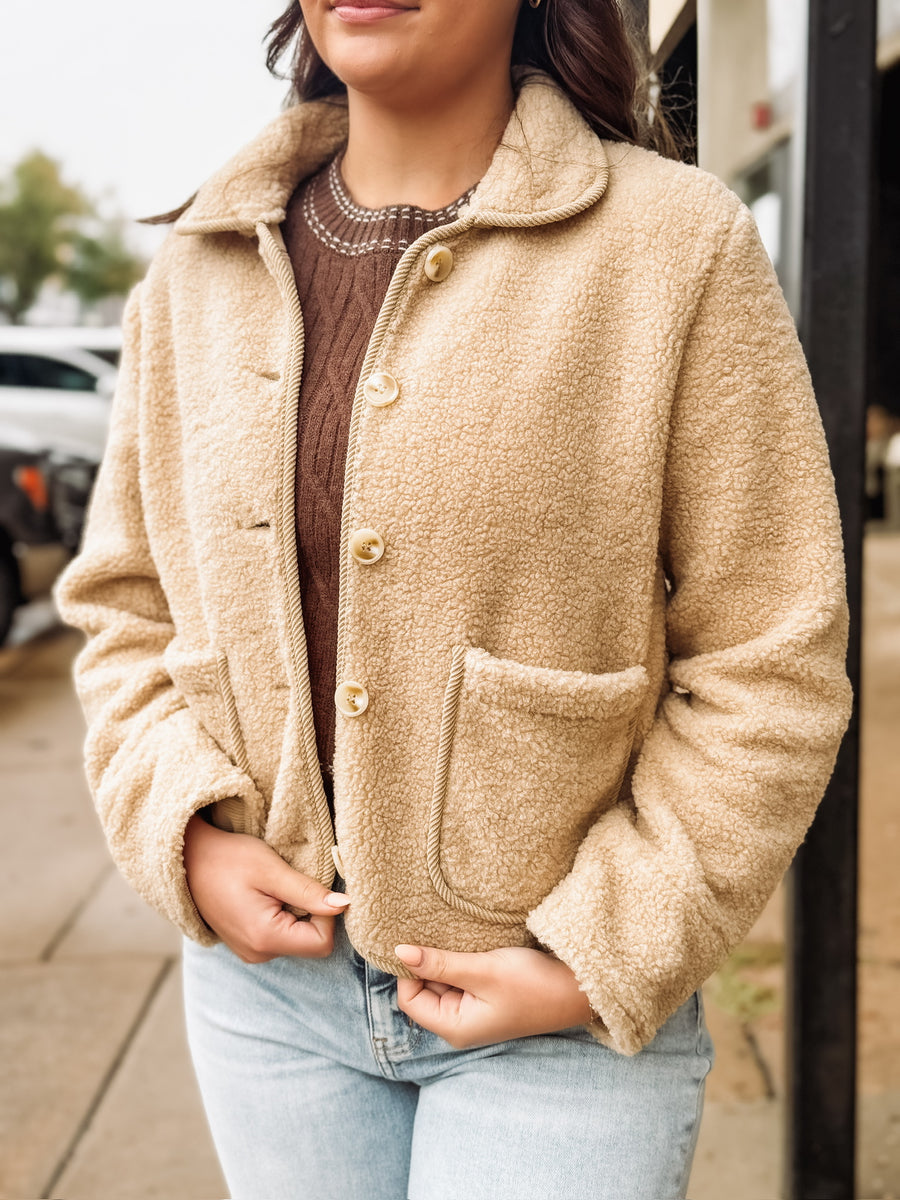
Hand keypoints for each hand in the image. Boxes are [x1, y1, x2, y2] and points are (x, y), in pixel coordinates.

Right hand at [182, 813, 349, 962]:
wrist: (187, 859)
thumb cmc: (228, 859)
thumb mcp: (272, 870)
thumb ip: (308, 892)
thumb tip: (344, 905)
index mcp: (265, 939)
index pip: (322, 942)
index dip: (327, 913)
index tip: (312, 885)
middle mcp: (258, 954)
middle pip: (310, 942)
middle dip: (311, 911)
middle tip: (290, 882)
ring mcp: (250, 951)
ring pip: (296, 938)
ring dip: (296, 912)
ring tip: (274, 886)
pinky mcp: (247, 944)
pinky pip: (280, 936)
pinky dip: (282, 915)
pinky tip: (265, 894)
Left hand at [394, 943, 594, 1048]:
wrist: (577, 990)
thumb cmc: (532, 985)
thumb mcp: (482, 970)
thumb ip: (439, 963)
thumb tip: (399, 952)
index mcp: (454, 1027)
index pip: (409, 999)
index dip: (409, 970)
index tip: (418, 940)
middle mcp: (460, 1024)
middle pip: (425, 990)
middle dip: (429, 964)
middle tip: (440, 935)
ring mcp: (474, 1012)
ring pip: (443, 982)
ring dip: (447, 962)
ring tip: (460, 941)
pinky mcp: (487, 999)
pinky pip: (462, 980)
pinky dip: (462, 963)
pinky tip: (472, 948)